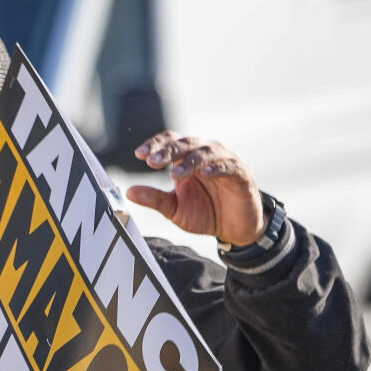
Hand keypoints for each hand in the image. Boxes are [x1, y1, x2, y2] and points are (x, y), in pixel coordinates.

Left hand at [125, 132, 264, 247]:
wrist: (234, 228)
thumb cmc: (204, 213)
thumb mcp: (174, 208)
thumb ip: (154, 199)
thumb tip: (129, 191)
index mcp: (186, 159)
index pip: (170, 142)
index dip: (156, 144)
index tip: (140, 154)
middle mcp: (205, 155)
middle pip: (186, 144)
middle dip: (168, 151)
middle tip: (152, 161)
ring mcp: (225, 162)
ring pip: (207, 152)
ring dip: (190, 161)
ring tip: (174, 174)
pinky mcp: (242, 174)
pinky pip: (230, 166)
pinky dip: (218, 168)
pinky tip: (206, 174)